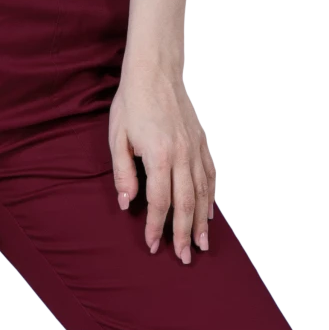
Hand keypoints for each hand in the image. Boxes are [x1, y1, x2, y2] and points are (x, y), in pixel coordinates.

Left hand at [109, 64, 215, 262]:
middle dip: (184, 234)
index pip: (159, 201)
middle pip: (186, 203)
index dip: (156, 226)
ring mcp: (194, 149)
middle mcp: (181, 155)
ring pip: (202, 193)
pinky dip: (210, 197)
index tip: (153, 244)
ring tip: (201, 244)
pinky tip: (209, 213)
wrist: (155, 72)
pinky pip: (209, 176)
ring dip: (202, 222)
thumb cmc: (133, 103)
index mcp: (159, 155)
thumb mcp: (117, 138)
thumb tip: (127, 202)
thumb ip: (123, 173)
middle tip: (184, 257)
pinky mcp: (200, 143)